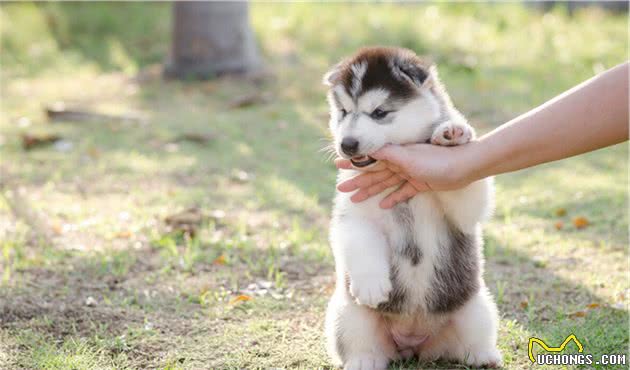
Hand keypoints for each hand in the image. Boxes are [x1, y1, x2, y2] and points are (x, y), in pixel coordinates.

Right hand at [335, 143, 475, 208]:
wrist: (464, 167)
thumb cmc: (437, 160)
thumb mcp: (408, 157)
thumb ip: (388, 153)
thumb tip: (367, 148)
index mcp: (396, 154)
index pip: (370, 159)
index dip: (355, 162)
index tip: (338, 163)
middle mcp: (401, 163)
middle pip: (374, 174)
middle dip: (358, 181)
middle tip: (341, 189)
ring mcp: (410, 174)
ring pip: (385, 184)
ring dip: (370, 191)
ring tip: (355, 200)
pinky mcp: (420, 184)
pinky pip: (402, 192)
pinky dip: (392, 198)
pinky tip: (383, 205)